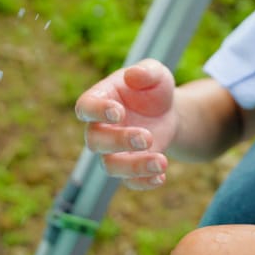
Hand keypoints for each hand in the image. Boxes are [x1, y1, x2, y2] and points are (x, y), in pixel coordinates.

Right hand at [75, 59, 177, 189]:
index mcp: (101, 99)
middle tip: (146, 137)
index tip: (117, 111)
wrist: (169, 111)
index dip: (97, 111)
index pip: (85, 107)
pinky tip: (161, 176)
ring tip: (161, 161)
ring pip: (110, 166)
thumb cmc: (154, 89)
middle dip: (119, 141)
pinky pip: (129, 182)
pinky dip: (143, 182)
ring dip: (134, 166)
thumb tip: (133, 75)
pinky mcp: (129, 167)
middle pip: (96, 141)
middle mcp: (100, 128)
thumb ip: (147, 71)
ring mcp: (113, 150)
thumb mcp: (157, 74)